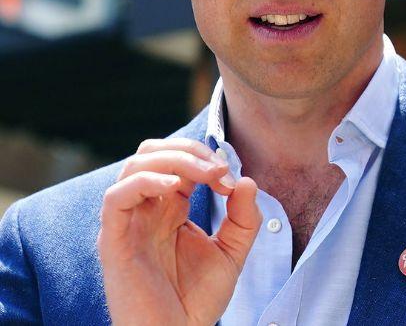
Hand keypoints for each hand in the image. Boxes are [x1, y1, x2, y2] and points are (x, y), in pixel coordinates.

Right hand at [97, 138, 261, 325]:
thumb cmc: (197, 299)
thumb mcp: (232, 253)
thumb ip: (243, 218)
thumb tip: (247, 181)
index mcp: (170, 209)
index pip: (177, 160)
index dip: (206, 158)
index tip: (231, 178)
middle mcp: (146, 211)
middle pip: (152, 153)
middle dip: (188, 150)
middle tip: (219, 169)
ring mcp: (128, 224)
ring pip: (134, 166)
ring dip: (173, 160)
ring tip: (204, 175)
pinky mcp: (113, 241)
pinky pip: (116, 198)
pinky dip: (144, 182)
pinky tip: (174, 188)